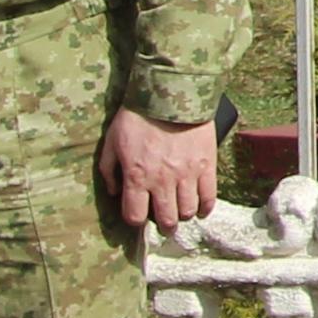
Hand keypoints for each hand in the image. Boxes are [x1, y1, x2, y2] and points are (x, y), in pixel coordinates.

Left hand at [102, 109, 219, 231]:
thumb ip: (108, 170)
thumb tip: (113, 192)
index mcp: (137, 177)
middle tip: (164, 223)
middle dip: (163, 225)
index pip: (135, 215)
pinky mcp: (206, 165)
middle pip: (165, 218)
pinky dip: (206, 207)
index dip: (135, 220)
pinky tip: (202, 210)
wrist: (171, 92)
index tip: (138, 214)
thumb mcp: (111, 142)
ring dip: (183, 215)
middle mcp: (162, 181)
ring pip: (187, 210)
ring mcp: (187, 174)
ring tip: (181, 212)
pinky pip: (209, 196)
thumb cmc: (137, 117)